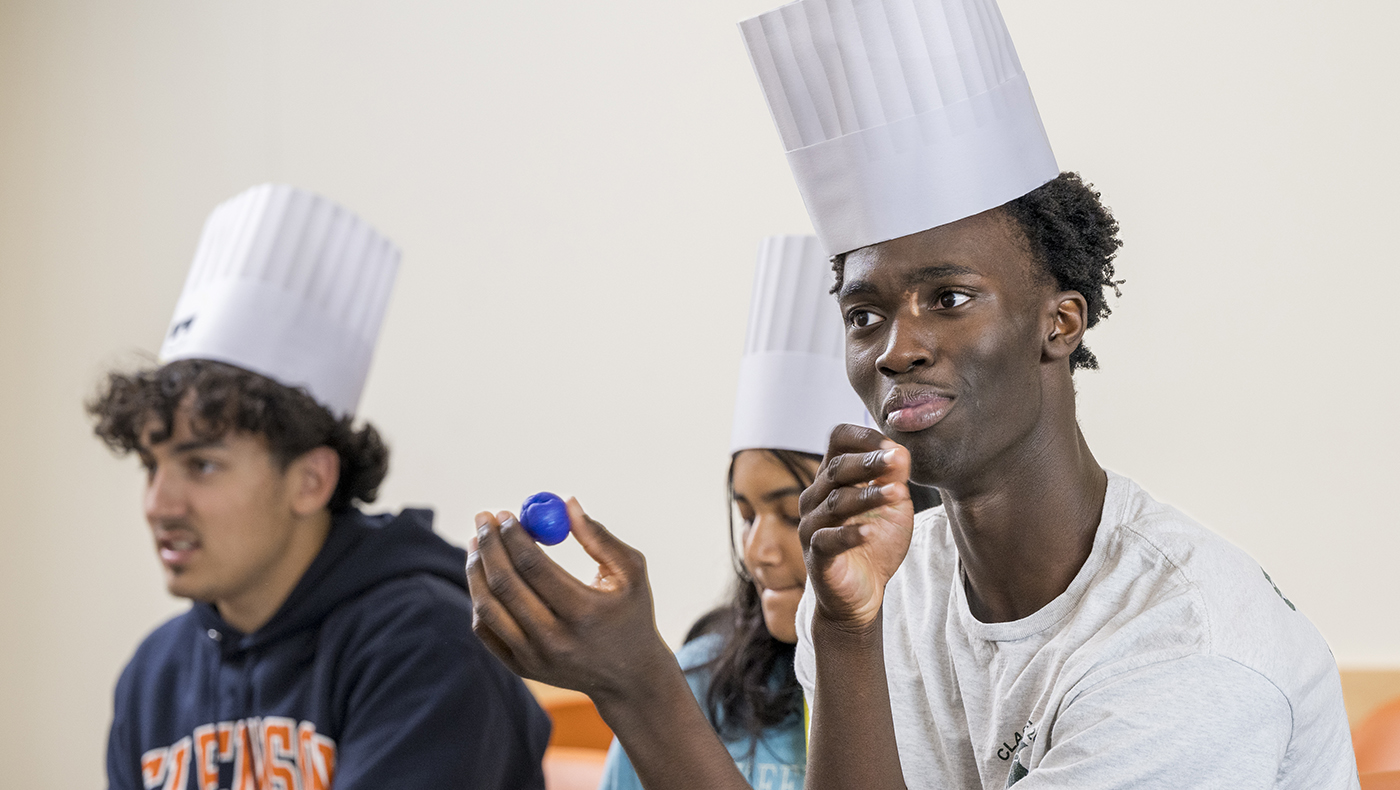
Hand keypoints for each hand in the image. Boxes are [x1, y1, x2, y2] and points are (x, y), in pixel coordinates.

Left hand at [466, 498, 673, 704]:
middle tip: (484, 518)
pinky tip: (484, 576)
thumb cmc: (631, 614)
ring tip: (477, 542)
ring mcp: (533, 658)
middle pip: (506, 585)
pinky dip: (479, 599)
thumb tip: (565, 503)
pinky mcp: (521, 668)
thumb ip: (599, 537)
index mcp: (583, 612)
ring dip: (476, 570)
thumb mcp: (630, 572)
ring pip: (487, 608)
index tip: (505, 514)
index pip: (534, 567)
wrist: (629, 677)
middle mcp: (554, 640)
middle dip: (489, 545)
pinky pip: (486, 630)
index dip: (514, 536)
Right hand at [798, 424, 913, 629]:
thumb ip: (894, 479)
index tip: (893, 445)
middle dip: (869, 462)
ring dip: (868, 496)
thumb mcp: (893, 507)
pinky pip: (829, 540)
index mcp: (832, 477)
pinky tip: (870, 532)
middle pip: (836, 468)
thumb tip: (900, 450)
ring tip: (897, 494)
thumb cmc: (875, 543)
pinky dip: (850, 534)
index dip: (863, 437)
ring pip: (836, 503)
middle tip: (897, 460)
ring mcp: (812, 526)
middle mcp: (816, 496)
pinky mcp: (816, 555)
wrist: (863, 593)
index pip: (837, 441)